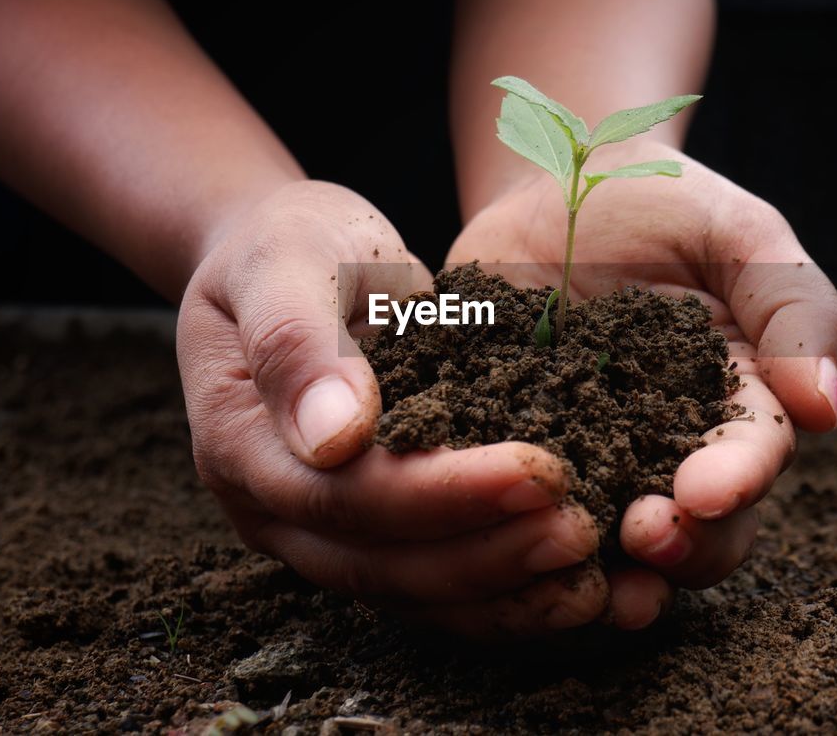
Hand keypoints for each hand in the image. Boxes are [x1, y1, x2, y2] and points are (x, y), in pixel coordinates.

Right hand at [177, 180, 607, 636]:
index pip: (347, 497)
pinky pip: (437, 583)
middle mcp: (275, 509)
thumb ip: (296, 342)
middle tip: (582, 530)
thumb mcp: (283, 261)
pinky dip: (506, 592)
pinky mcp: (374, 530)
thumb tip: (336, 437)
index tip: (539, 473)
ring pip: (414, 592)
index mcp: (242, 446)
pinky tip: (577, 584)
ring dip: (506, 591)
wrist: (285, 255)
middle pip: (384, 563)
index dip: (443, 495)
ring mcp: (323, 530)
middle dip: (489, 554)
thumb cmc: (286, 244)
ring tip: (594, 576)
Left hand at [449, 140, 836, 628]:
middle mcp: (667, 446)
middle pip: (693, 527)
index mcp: (735, 403)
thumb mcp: (742, 233)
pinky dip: (510, 529)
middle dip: (677, 546)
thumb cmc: (667, 201)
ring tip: (586, 583)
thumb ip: (794, 309)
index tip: (703, 492)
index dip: (734, 484)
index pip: (749, 460)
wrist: (557, 179)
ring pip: (608, 539)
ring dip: (603, 571)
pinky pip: (515, 501)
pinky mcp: (513, 444)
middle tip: (643, 537)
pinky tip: (497, 541)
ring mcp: (590, 454)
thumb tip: (825, 409)